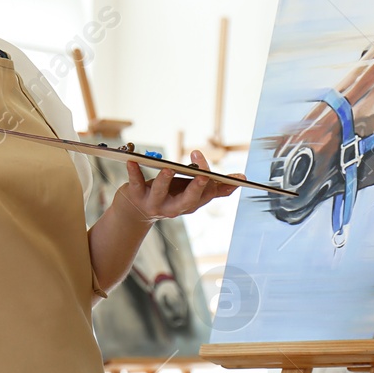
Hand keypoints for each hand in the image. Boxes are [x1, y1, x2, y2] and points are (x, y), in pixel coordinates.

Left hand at [120, 150, 239, 223]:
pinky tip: (132, 160)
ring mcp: (155, 203)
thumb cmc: (167, 195)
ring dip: (165, 181)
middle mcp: (174, 207)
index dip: (221, 184)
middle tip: (204, 175)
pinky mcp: (136, 196)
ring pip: (161, 193)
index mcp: (190, 203)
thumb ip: (212, 187)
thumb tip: (241, 180)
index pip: (208, 194)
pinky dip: (134, 172)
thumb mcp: (190, 192)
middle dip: (197, 188)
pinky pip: (135, 183)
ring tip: (169, 168)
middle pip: (189, 200)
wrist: (134, 212)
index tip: (237, 176)